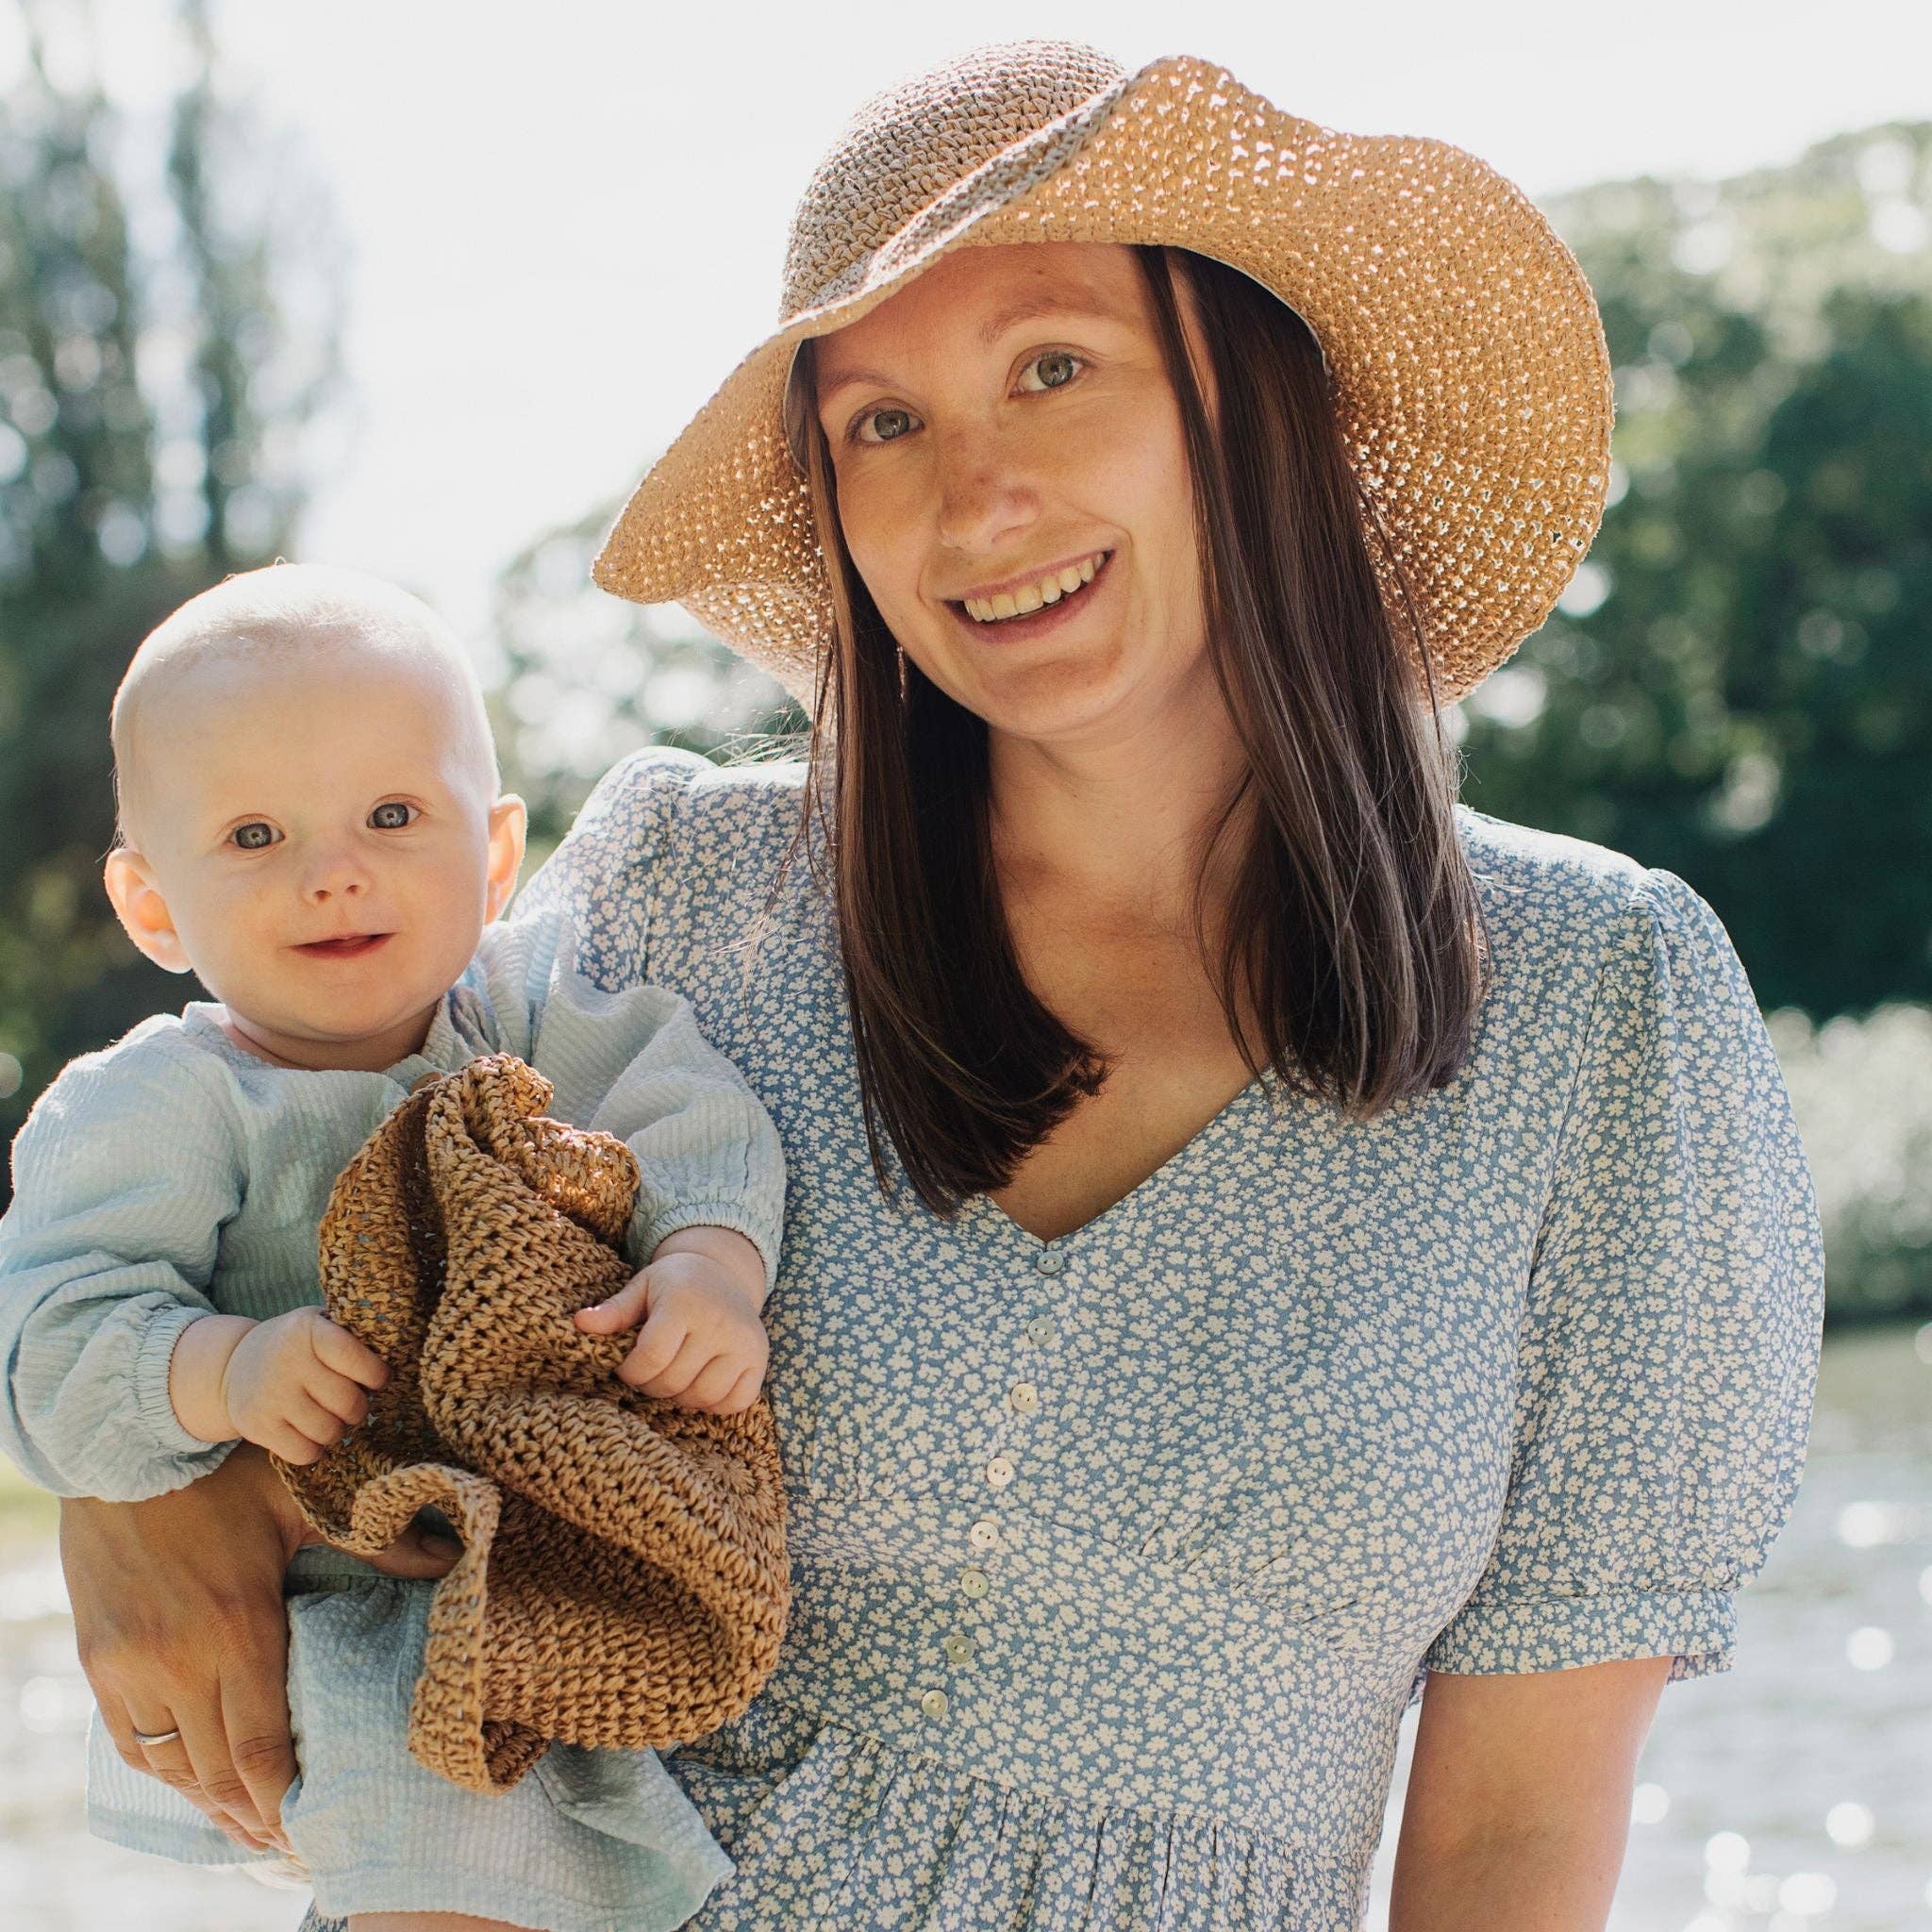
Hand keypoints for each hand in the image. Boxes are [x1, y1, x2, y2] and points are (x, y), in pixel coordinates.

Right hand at [58, 1444, 462, 1854]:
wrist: (126, 1451)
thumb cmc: (226, 1473)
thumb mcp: (304, 1501)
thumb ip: (377, 1543)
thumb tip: (454, 1557)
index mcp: (238, 1628)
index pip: (261, 1746)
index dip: (284, 1800)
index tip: (309, 1830)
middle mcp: (180, 1662)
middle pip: (218, 1772)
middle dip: (255, 1817)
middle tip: (290, 1843)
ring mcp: (132, 1668)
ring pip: (172, 1767)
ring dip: (208, 1804)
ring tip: (248, 1826)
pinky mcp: (100, 1663)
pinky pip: (131, 1741)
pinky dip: (164, 1772)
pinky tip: (193, 1783)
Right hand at [221, 1306, 389, 1463]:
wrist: (234, 1365)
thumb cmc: (297, 1346)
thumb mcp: (320, 1325)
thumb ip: (353, 1335)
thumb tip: (398, 1352)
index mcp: (308, 1331)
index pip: (352, 1357)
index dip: (375, 1374)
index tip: (378, 1380)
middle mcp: (286, 1362)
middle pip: (347, 1402)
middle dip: (359, 1408)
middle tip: (352, 1403)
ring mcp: (270, 1397)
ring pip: (329, 1432)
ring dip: (339, 1430)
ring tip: (331, 1417)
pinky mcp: (257, 1427)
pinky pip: (305, 1453)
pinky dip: (316, 1449)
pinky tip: (311, 1433)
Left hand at [573, 1238, 768, 1413]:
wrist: (724, 1272)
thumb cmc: (675, 1283)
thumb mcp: (642, 1288)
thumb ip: (613, 1311)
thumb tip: (579, 1323)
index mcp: (684, 1303)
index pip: (651, 1358)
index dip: (630, 1372)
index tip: (626, 1367)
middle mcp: (718, 1322)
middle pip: (674, 1381)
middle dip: (652, 1385)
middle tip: (649, 1372)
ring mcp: (743, 1343)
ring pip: (703, 1397)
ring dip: (681, 1396)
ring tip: (674, 1377)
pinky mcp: (759, 1359)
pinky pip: (735, 1403)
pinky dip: (714, 1404)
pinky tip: (700, 1384)